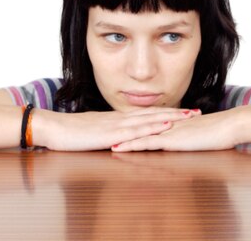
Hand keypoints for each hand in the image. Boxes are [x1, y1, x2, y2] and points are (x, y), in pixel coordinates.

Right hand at [34, 107, 200, 150]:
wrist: (52, 128)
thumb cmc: (69, 133)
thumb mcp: (94, 132)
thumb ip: (108, 133)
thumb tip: (120, 137)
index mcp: (117, 119)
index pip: (147, 114)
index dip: (167, 113)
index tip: (185, 112)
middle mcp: (120, 119)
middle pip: (154, 114)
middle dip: (177, 114)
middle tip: (197, 112)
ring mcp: (116, 125)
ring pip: (148, 120)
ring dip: (170, 119)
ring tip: (188, 117)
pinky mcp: (110, 134)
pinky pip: (134, 131)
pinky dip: (151, 129)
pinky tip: (163, 128)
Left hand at [111, 110, 235, 151]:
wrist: (228, 125)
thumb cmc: (218, 131)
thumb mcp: (198, 133)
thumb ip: (188, 134)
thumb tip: (183, 137)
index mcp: (170, 123)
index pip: (143, 124)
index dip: (127, 126)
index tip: (111, 128)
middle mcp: (164, 125)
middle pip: (135, 127)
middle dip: (116, 130)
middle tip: (97, 133)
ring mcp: (165, 131)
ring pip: (135, 134)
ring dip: (118, 138)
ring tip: (99, 140)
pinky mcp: (170, 140)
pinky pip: (146, 143)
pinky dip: (130, 145)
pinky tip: (118, 149)